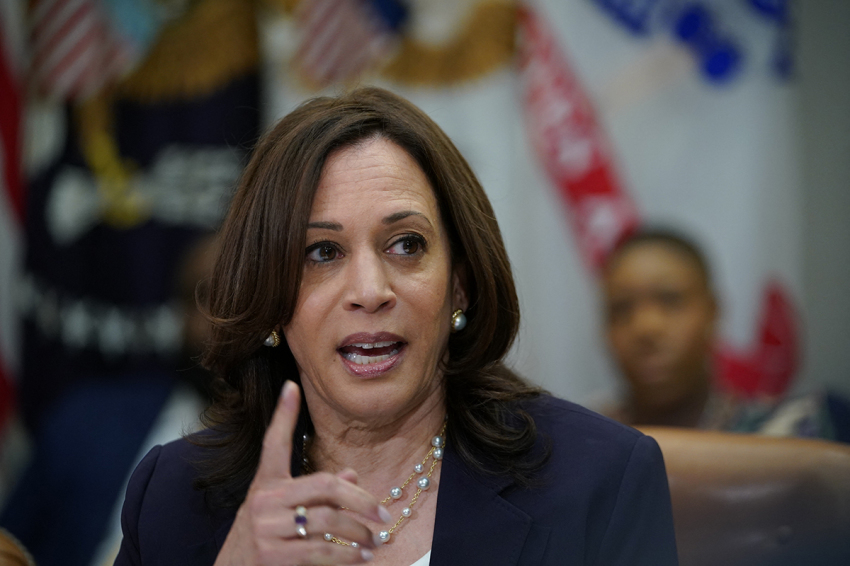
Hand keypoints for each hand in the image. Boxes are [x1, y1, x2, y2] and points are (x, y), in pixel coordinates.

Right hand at [214, 381, 389, 564]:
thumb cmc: (264, 540)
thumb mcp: (282, 511)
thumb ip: (316, 493)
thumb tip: (352, 476)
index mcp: (265, 484)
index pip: (273, 444)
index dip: (283, 414)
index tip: (291, 385)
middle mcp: (264, 501)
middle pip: (324, 485)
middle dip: (360, 500)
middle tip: (382, 513)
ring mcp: (266, 528)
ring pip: (328, 520)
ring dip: (358, 532)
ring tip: (374, 540)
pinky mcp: (272, 555)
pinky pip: (321, 550)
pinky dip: (347, 555)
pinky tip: (362, 557)